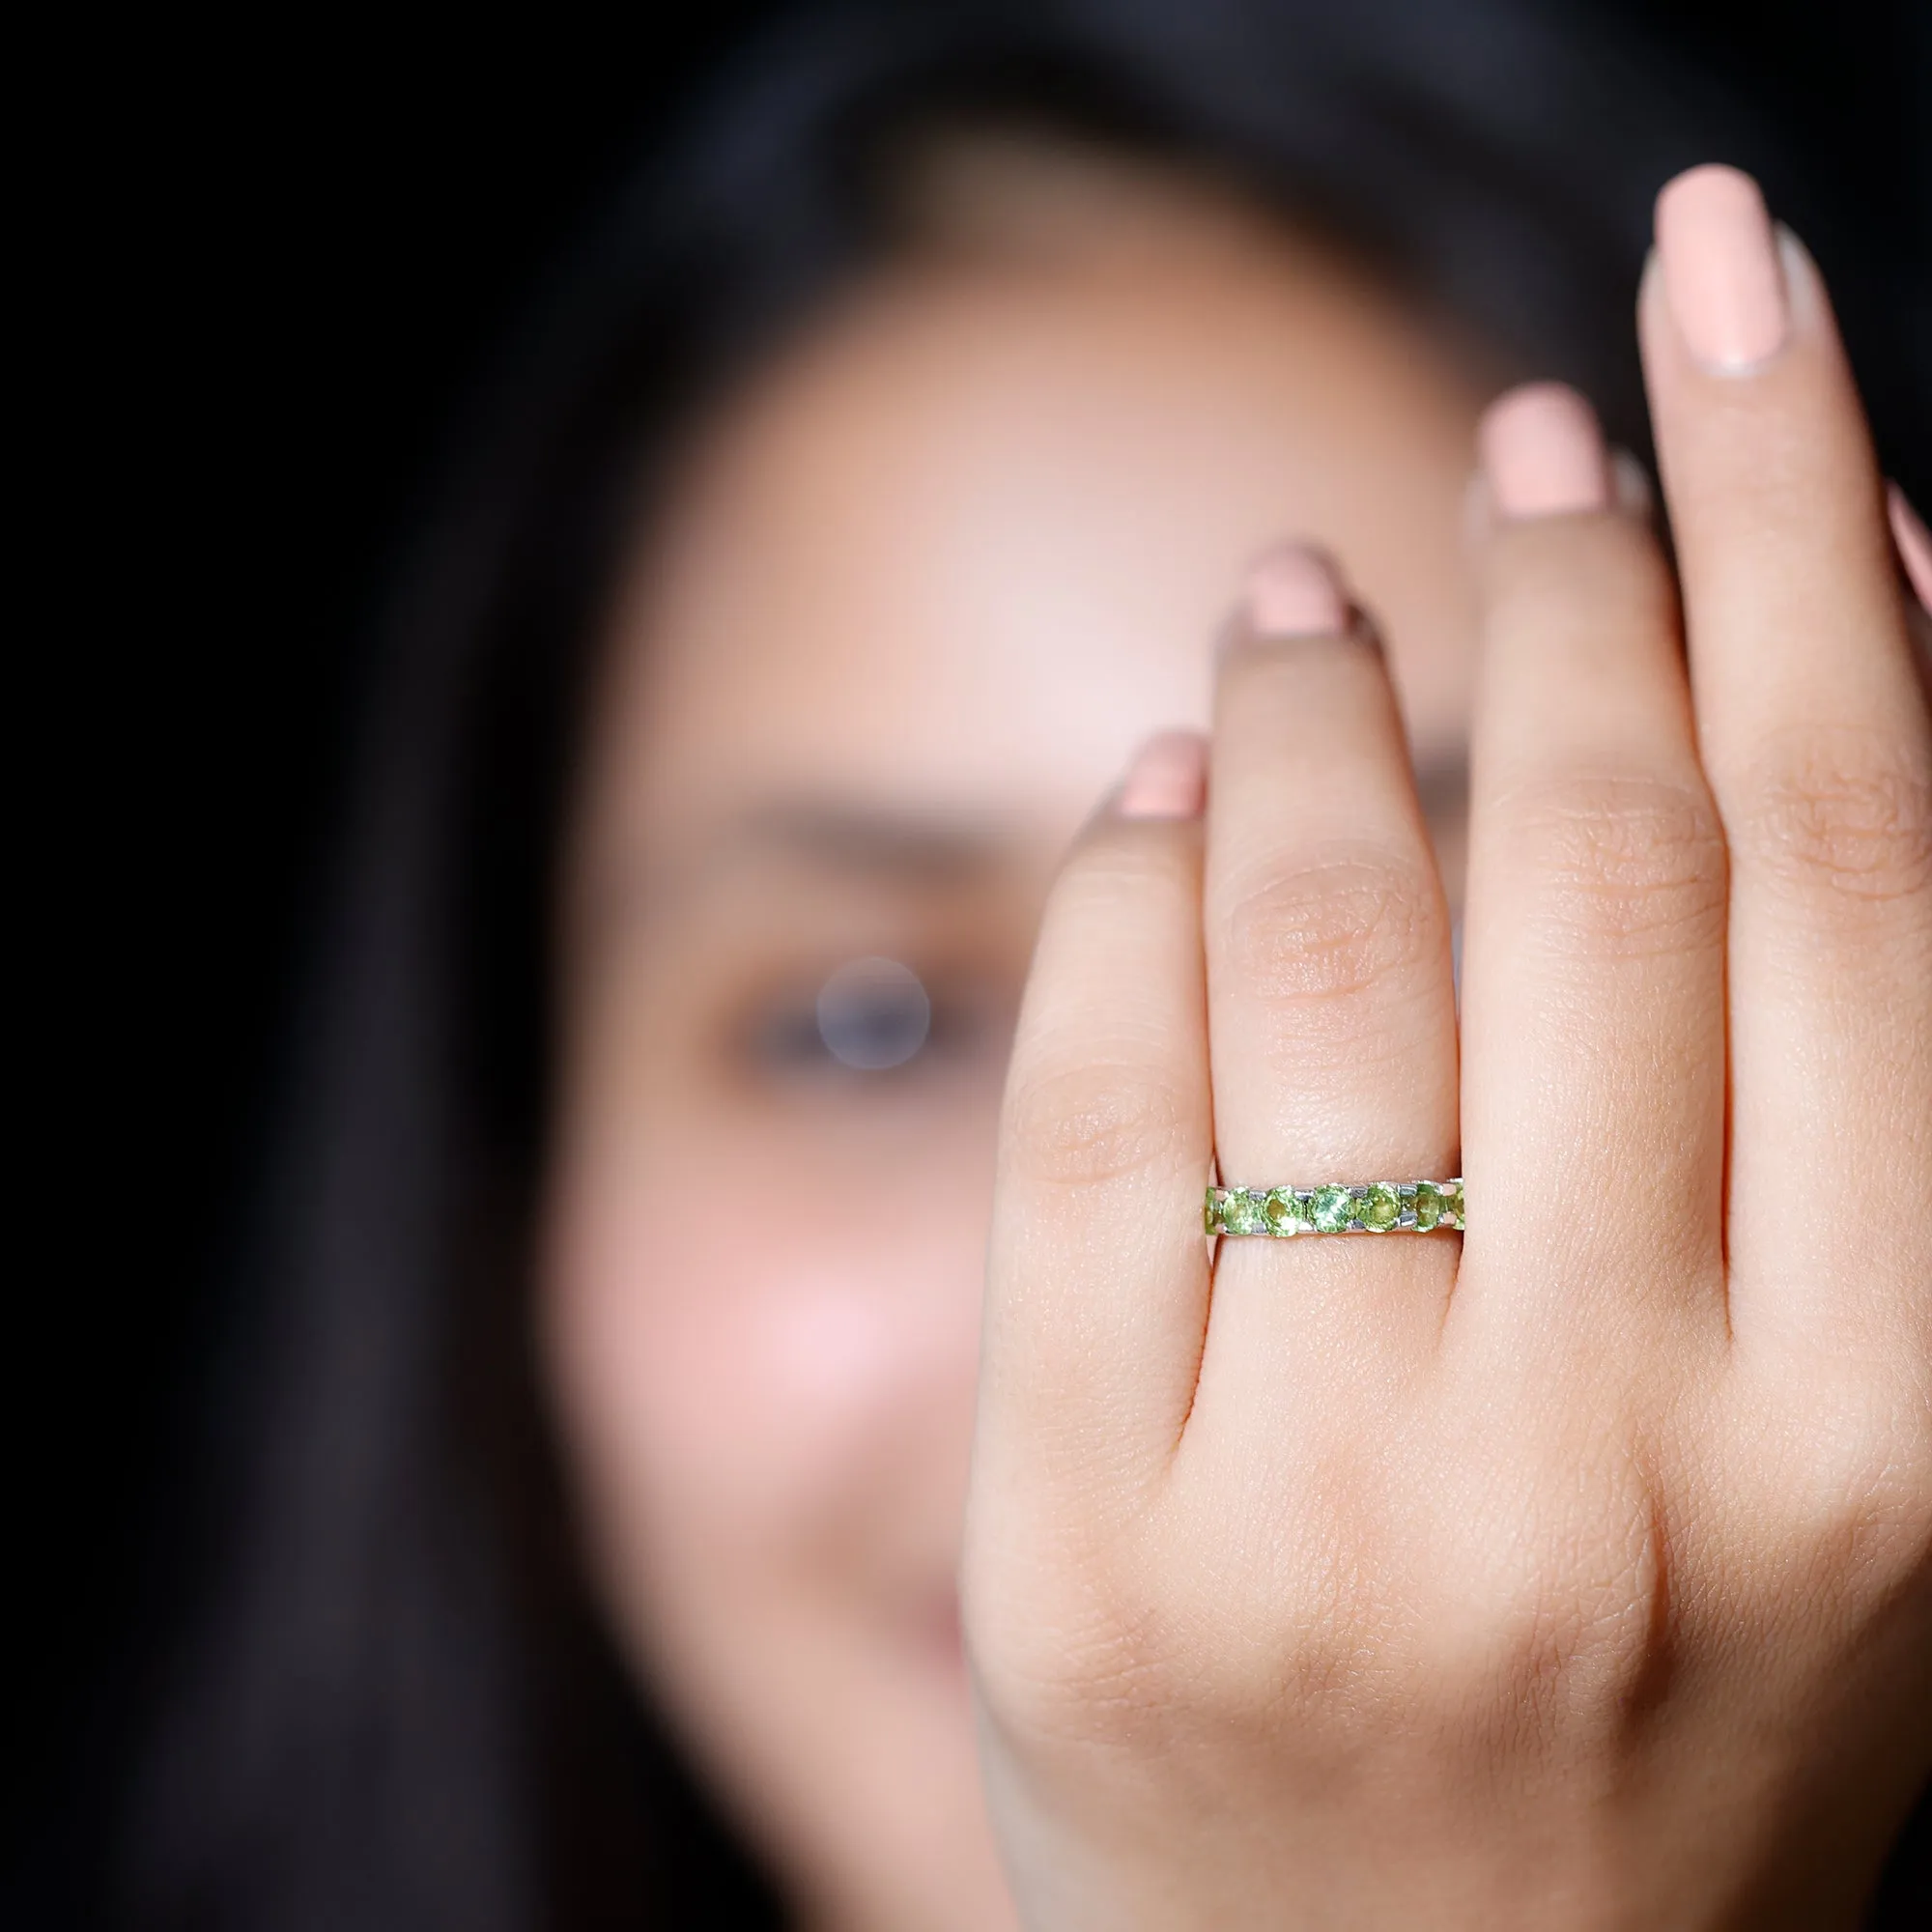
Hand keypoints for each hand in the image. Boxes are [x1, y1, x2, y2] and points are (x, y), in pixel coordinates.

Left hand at [962, 165, 1931, 1927]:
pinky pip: (1090, 1125)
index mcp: (1900, 1422)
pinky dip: (1119, 904)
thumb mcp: (1854, 1441)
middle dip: (1566, 586)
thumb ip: (1842, 1089)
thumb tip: (1800, 671)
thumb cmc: (1677, 1727)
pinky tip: (1152, 791)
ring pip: (1322, 956)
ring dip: (1315, 710)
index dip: (1803, 527)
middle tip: (1529, 438)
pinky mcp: (1092, 1557)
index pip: (1862, 851)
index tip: (1734, 312)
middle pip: (1597, 864)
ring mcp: (1339, 1513)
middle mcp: (1634, 1452)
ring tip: (1309, 588)